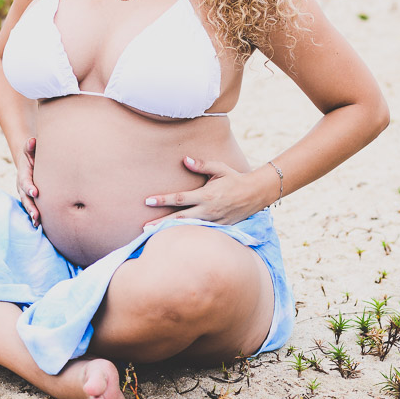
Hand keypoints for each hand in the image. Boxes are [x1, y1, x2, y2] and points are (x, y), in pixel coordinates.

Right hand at [16, 136, 40, 226]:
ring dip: (32, 214)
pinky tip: (40, 225)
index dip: (29, 187)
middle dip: (30, 206)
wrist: (28, 160)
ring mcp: (25, 193)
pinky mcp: (30, 198)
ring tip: (37, 223)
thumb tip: (33, 140)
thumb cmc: (32, 153)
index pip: (25, 181)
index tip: (35, 193)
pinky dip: (34, 216)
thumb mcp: (30, 148)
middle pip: (25, 198)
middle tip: (37, 215)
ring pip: (28, 205)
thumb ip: (30, 146)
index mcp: (23, 174)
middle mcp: (22, 186)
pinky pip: (32, 208)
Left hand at [143, 155, 269, 227]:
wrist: (256, 194)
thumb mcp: (219, 168)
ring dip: (171, 231)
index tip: (148, 200)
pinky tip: (176, 238)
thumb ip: (201, 165)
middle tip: (144, 227)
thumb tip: (185, 160)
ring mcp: (213, 221)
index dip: (162, 200)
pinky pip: (200, 232)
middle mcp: (208, 210)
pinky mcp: (219, 228)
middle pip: (180, 218)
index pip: (179, 198)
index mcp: (206, 195)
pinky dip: (187, 235)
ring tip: (154, 235)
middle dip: (161, 223)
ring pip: (188, 228)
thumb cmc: (235, 178)